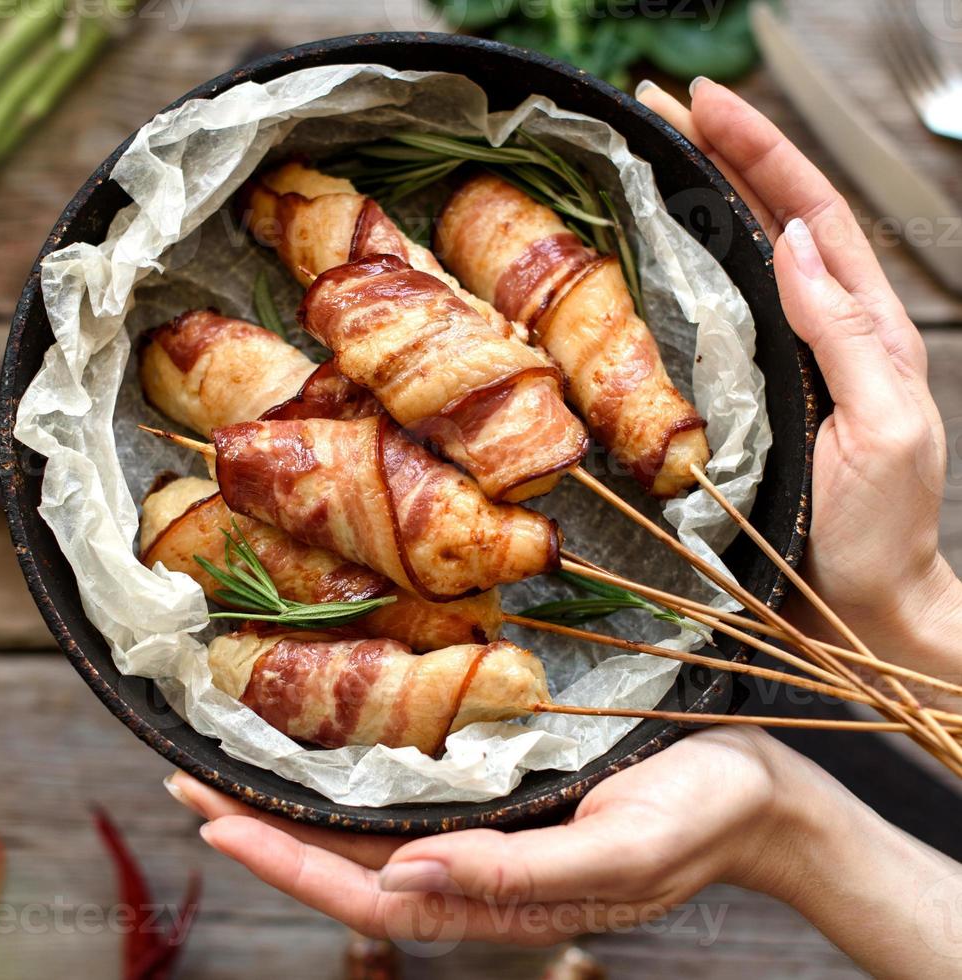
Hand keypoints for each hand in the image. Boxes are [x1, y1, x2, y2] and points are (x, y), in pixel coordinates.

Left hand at [168, 729, 961, 973]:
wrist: (756, 792)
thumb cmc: (694, 820)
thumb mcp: (615, 854)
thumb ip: (513, 876)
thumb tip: (407, 878)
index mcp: (493, 897)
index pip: (364, 894)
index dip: (285, 863)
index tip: (214, 822)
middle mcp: (472, 869)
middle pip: (343, 862)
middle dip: (260, 826)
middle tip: (184, 780)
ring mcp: (480, 834)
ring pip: (362, 829)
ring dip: (289, 800)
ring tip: (220, 764)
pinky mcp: (495, 794)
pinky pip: (402, 794)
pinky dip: (346, 777)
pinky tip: (315, 748)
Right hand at [637, 80, 961, 682]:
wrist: (861, 604)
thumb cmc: (879, 528)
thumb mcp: (882, 428)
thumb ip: (846, 333)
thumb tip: (790, 241)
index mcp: (863, 323)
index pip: (810, 211)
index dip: (760, 150)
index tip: (703, 102)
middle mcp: (818, 327)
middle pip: (769, 215)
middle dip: (719, 151)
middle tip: (655, 105)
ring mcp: (778, 359)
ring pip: (735, 258)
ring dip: (693, 199)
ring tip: (643, 155)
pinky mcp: (741, 395)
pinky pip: (707, 316)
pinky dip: (674, 272)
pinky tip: (638, 256)